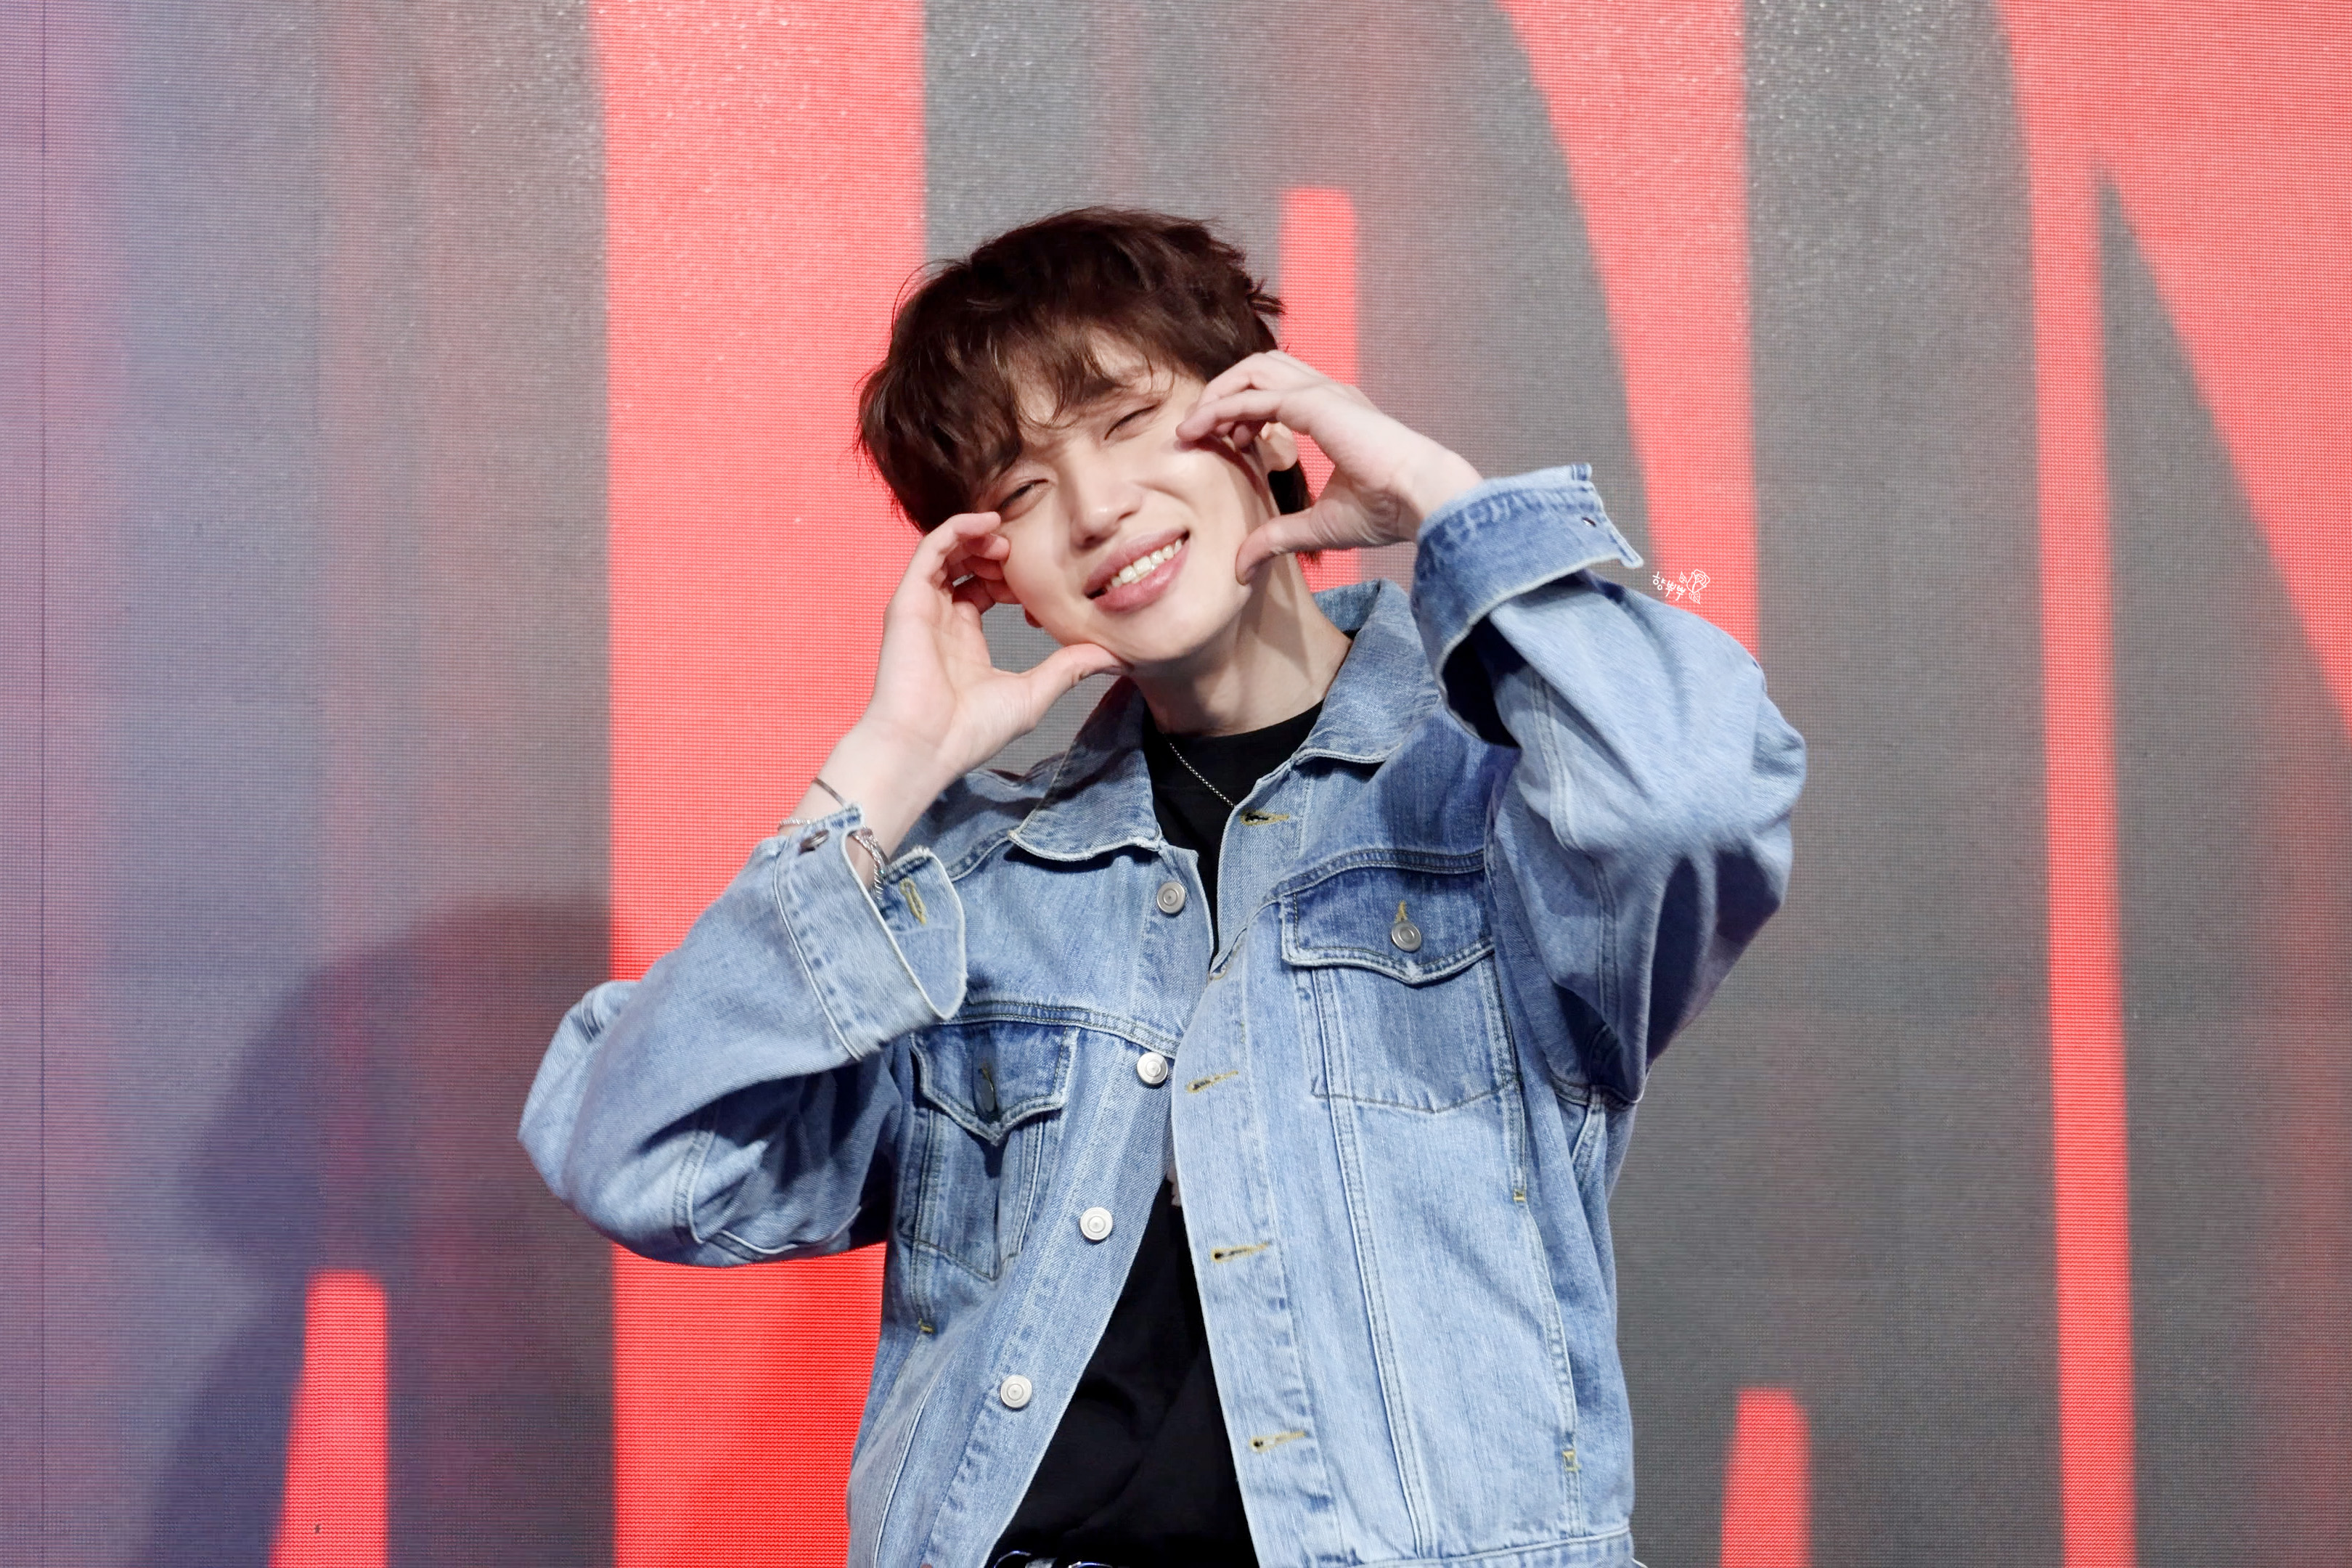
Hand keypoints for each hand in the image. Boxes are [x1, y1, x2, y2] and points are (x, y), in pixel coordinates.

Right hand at [804, 512, 1124, 859]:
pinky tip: (988, 523)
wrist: (926, 747)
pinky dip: (957, 529)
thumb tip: (1114, 655)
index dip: (1015, 577)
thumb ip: (1069, 667)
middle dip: (998, 553)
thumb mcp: (1033, 692)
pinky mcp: (908, 600)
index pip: (986, 588)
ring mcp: (923, 608)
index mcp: (965, 638)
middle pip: (967, 565)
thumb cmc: (971, 730)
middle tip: (1025, 554)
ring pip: (949, 551)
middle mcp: (941, 618)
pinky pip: (930, 549)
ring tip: (1008, 539)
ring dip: (979, 537)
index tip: (1043, 582)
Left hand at [1174, 351, 1482, 581]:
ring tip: (1192, 427)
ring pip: (1252, 370)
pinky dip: (1220, 408)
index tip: (1225, 443)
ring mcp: (1320, 393)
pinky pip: (1252, 396)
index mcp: (1333, 413)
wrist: (1422, 499)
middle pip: (1260, 368)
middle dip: (1223, 392)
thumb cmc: (1386, 511)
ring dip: (1217, 394)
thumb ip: (1277, 538)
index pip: (1277, 391)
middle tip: (1197, 430)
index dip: (1243, 410)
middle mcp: (1326, 394)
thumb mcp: (1317, 527)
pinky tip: (1198, 431)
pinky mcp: (1313, 404)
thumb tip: (1241, 569)